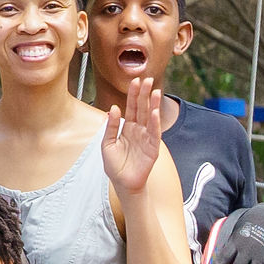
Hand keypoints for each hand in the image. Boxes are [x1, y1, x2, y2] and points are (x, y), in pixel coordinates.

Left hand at [100, 73, 165, 196]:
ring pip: (151, 118)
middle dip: (144, 94)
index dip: (133, 94)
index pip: (132, 107)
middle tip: (147, 79)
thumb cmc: (115, 165)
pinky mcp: (152, 149)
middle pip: (142, 109)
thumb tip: (114, 108)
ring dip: (153, 105)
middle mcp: (139, 131)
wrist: (122, 183)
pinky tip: (155, 112)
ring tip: (155, 91)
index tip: (135, 80)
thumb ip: (111, 126)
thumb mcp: (107, 143)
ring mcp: (147, 139)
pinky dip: (155, 123)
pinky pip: (154, 134)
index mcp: (128, 128)